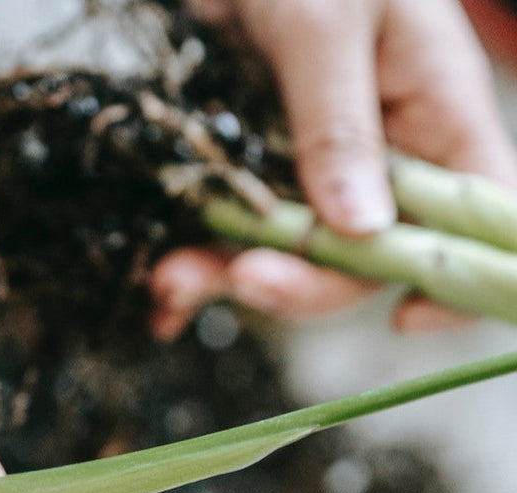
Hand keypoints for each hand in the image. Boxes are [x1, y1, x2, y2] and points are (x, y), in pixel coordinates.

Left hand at [151, 0, 516, 336]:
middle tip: (236, 276)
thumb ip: (339, 123)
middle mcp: (374, 157)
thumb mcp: (326, 17)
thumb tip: (362, 228)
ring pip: (281, 258)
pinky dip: (192, 265)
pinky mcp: (242, 173)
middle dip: (297, 282)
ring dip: (224, 280)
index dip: (455, 277)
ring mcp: (303, 170)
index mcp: (431, 112)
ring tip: (167, 279)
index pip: (479, 216)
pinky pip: (224, 237)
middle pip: (359, 259)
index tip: (403, 316)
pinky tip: (158, 284)